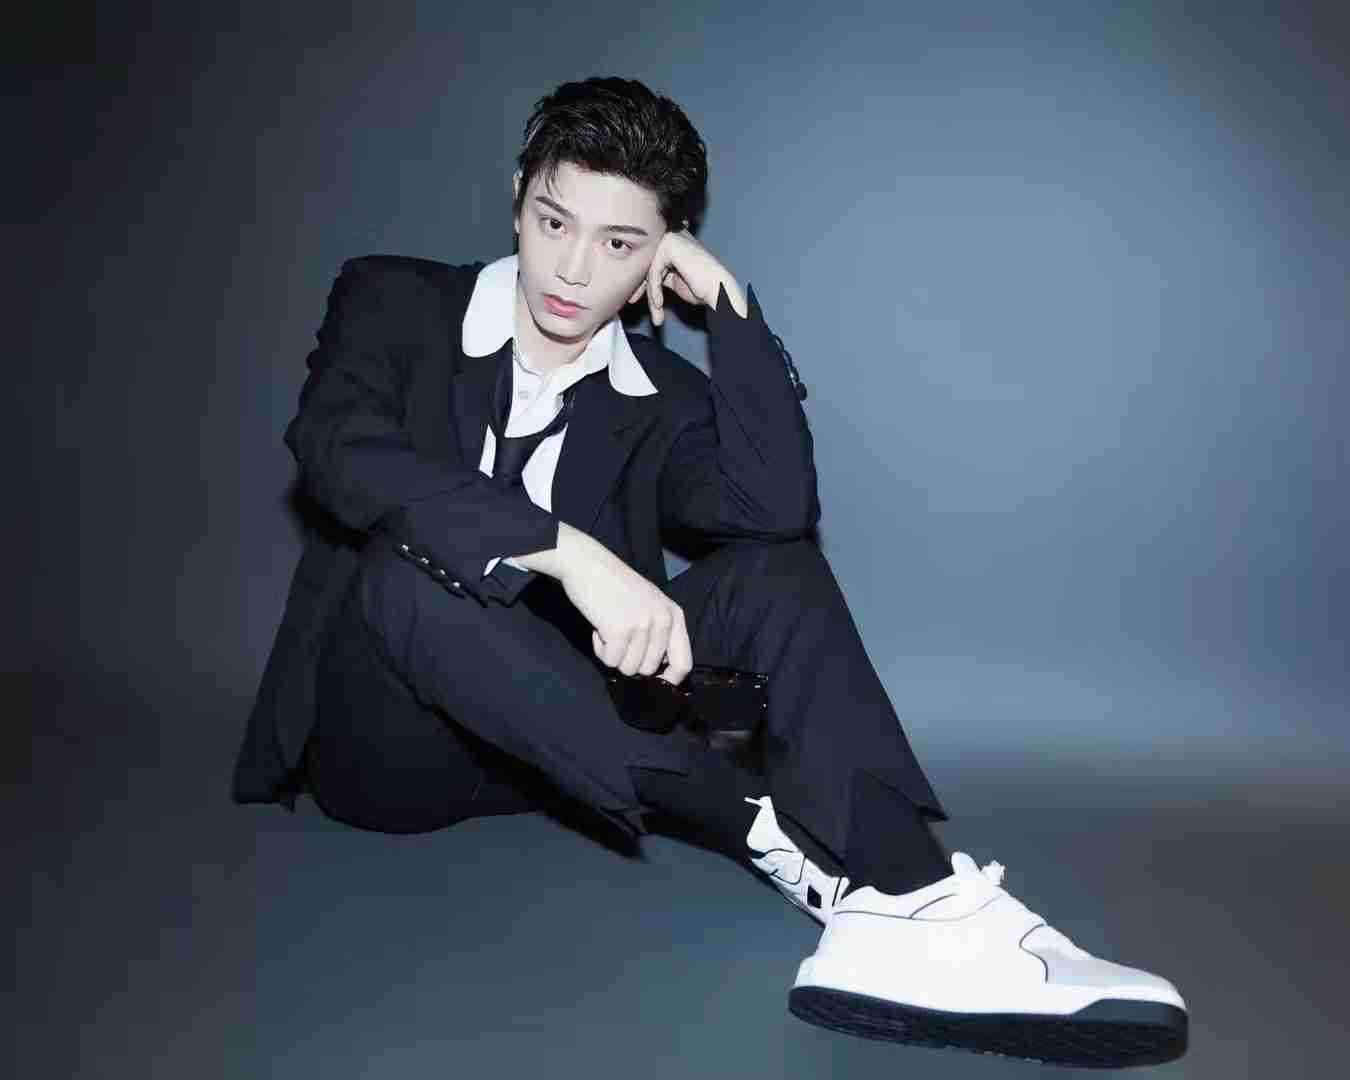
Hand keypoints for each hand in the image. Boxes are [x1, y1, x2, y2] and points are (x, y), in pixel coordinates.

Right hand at [555, 527, 692, 685]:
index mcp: (674, 615)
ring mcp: (643, 625)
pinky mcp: (621, 630)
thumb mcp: (649, 604)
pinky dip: (600, 650)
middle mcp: (663, 621)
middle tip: (617, 636)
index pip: (684, 663)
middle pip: (649, 669)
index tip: (654, 685)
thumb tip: (658, 671)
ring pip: (628, 668)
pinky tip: (599, 628)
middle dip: (629, 660)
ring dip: (613, 655)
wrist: (588, 564)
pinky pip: (610, 661)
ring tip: (608, 629)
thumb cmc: (615, 586)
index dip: (668, 680)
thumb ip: (659, 633)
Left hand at [628, 225, 747, 325]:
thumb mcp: (673, 279)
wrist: (719, 290)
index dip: (641, 280)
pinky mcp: (670, 244)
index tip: (634, 298)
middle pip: (647, 263)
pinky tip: (659, 303)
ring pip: (649, 268)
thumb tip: (637, 279)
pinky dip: (654, 290)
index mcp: (675, 241)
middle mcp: (673, 235)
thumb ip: (658, 273)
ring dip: (651, 292)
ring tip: (656, 309)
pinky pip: (654, 270)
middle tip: (633, 301)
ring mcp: (671, 237)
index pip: (650, 260)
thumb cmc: (702, 288)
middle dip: (641, 286)